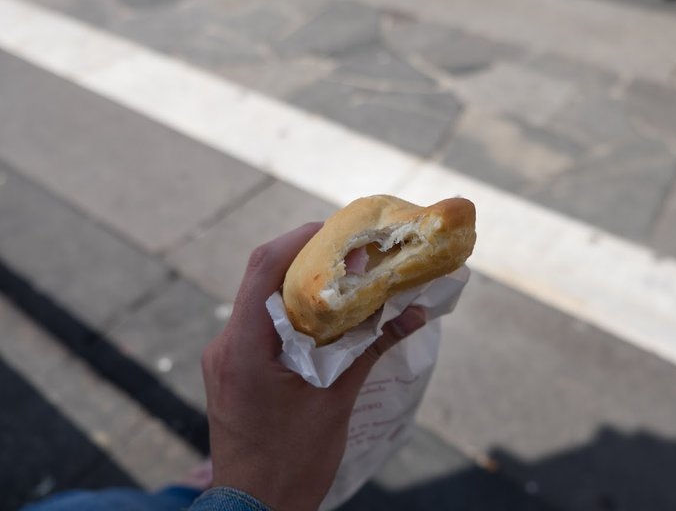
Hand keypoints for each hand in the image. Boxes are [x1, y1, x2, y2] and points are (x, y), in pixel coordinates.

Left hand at [201, 223, 426, 509]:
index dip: (301, 240)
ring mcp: (224, 358)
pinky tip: (324, 316)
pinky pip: (259, 325)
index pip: (264, 269)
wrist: (256, 510)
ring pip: (259, 300)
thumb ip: (370, 350)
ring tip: (343, 277)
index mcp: (244, 348)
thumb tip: (412, 314)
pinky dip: (291, 312)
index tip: (340, 231)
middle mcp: (225, 345)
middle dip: (306, 257)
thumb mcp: (337, 402)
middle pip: (262, 278)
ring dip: (300, 284)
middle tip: (350, 251)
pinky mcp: (233, 369)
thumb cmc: (294, 463)